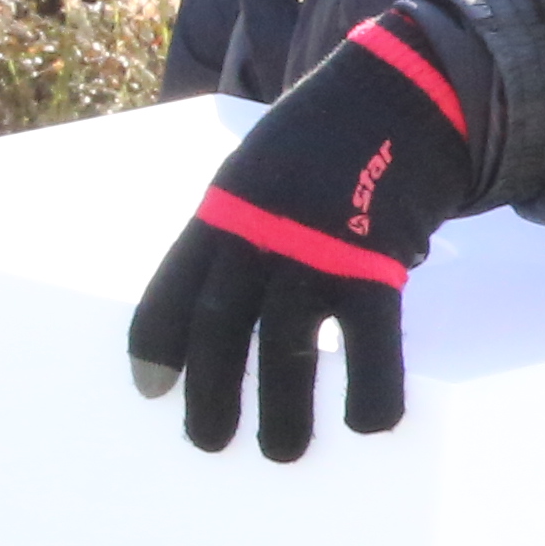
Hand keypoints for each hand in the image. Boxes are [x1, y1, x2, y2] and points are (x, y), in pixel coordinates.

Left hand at [124, 3, 491, 460]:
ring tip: (281, 452)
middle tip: (207, 442)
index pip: (171, 291)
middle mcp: (258, 231)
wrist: (395, 93)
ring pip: (289, 344)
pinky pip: (371, 342)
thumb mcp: (253, 178)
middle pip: (221, 325)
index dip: (156, 347)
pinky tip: (367, 423)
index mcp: (221, 214)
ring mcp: (317, 246)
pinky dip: (370, 389)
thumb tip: (225, 311)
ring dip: (284, 410)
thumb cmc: (320, 146)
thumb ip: (237, 237)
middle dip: (212, 393)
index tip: (149, 392)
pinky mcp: (377, 261)